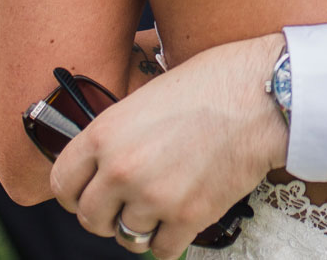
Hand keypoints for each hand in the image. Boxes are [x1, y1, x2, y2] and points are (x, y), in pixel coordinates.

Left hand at [51, 33, 286, 259]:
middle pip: (90, 218)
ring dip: (140, 227)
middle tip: (126, 204)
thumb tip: (107, 162)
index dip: (74, 193)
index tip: (87, 195)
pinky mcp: (187, 217)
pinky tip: (180, 218)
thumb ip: (120, 133)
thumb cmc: (213, 83)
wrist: (264, 96)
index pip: (62, 183)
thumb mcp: (148, 95)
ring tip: (160, 207)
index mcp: (105, 133)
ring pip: (126, 237)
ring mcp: (153, 196)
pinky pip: (161, 250)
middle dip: (106, 215)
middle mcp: (121, 169)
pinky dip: (169, 239)